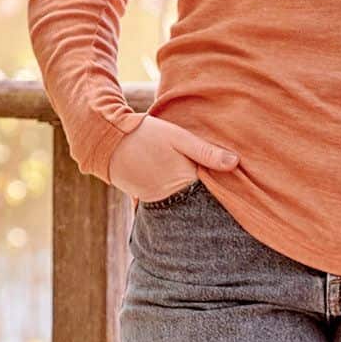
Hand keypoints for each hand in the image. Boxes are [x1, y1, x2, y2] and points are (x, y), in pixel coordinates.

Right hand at [108, 116, 238, 202]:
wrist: (104, 138)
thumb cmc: (144, 134)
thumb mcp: (178, 137)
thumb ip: (206, 152)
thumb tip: (236, 163)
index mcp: (181, 182)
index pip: (209, 195)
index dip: (221, 193)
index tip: (235, 193)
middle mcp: (167, 197)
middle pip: (193, 204)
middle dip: (204, 202)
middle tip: (220, 202)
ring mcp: (152, 201)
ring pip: (176, 206)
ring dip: (186, 202)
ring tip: (198, 197)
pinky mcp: (140, 199)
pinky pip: (159, 206)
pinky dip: (167, 202)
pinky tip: (174, 197)